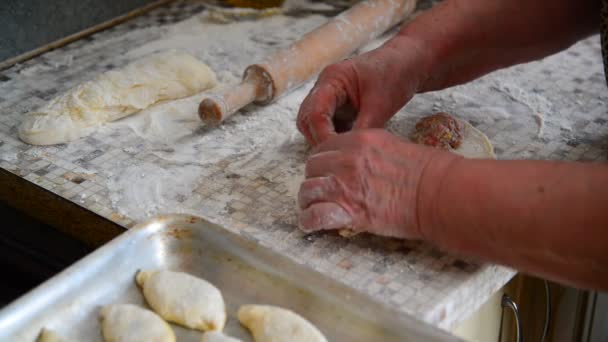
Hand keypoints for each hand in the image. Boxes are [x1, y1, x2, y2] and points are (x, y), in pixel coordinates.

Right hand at [296, 36, 431, 145]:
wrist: (407, 63)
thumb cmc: (395, 74)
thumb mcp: (381, 104)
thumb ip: (363, 128)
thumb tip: (351, 153)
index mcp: (332, 79)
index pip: (314, 112)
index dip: (322, 135)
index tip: (337, 152)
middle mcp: (325, 88)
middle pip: (307, 120)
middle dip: (320, 139)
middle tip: (339, 156)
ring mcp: (330, 98)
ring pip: (315, 125)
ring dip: (326, 139)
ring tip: (346, 152)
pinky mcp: (338, 108)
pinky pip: (329, 127)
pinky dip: (336, 138)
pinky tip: (350, 146)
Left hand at [297, 129, 459, 238]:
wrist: (438, 193)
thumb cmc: (427, 170)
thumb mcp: (393, 146)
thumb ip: (369, 150)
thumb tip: (359, 161)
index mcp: (358, 140)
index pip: (324, 148)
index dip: (322, 162)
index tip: (326, 172)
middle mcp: (347, 160)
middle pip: (312, 167)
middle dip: (314, 179)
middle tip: (321, 191)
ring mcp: (345, 185)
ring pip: (308, 190)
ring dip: (308, 200)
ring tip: (312, 208)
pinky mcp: (349, 211)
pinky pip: (315, 216)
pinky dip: (309, 222)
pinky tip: (310, 225)